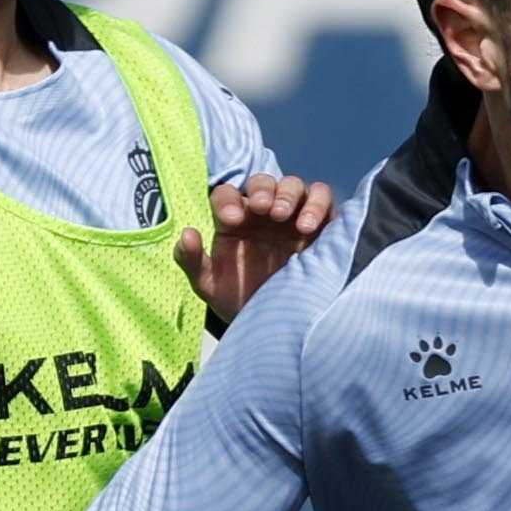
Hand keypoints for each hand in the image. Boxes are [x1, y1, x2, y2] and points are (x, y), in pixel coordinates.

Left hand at [177, 171, 335, 323]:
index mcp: (235, 221)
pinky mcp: (321, 227)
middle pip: (262, 183)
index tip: (231, 220)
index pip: (227, 195)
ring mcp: (293, 218)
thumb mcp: (210, 286)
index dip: (227, 201)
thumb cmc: (240, 302)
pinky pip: (323, 199)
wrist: (275, 326)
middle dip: (262, 190)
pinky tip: (307, 226)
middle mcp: (264, 214)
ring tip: (283, 215)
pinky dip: (317, 204)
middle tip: (262, 208)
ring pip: (293, 186)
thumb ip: (192, 261)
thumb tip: (187, 233)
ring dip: (288, 194)